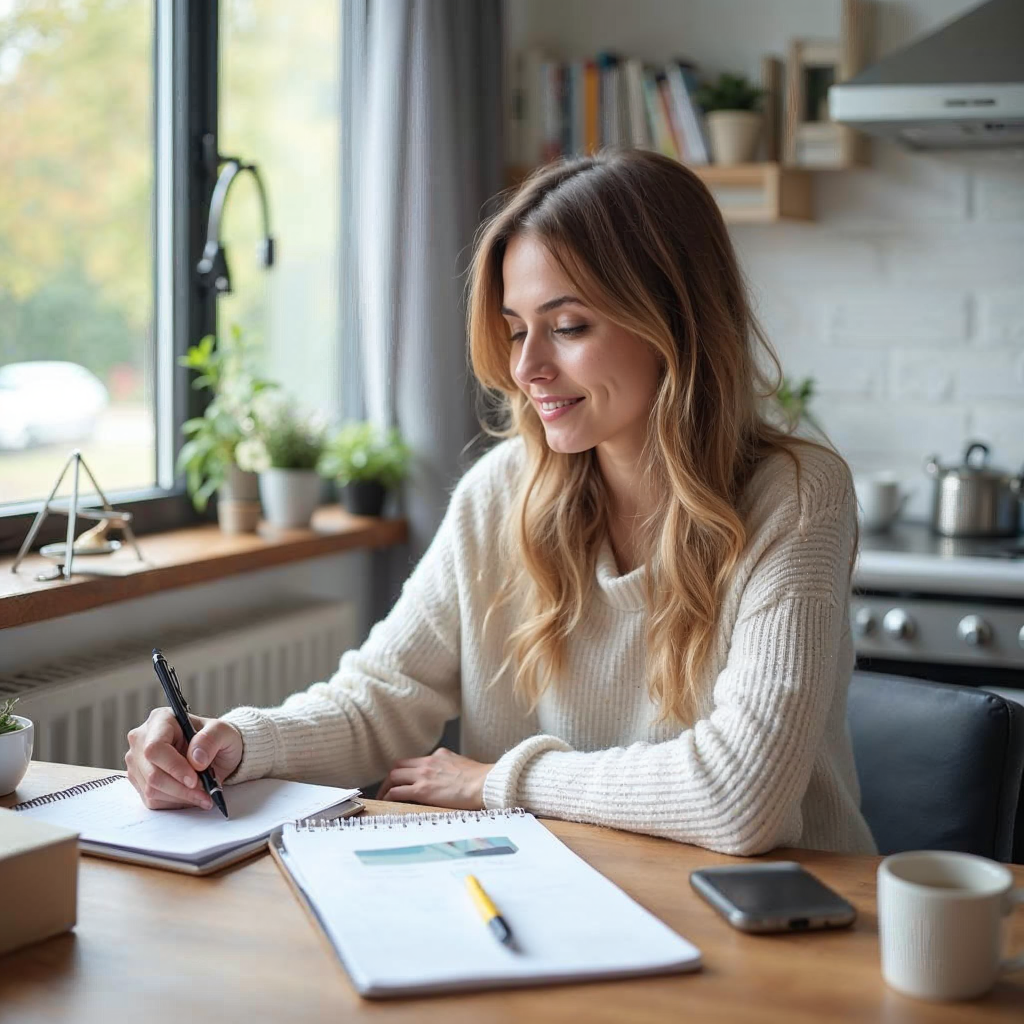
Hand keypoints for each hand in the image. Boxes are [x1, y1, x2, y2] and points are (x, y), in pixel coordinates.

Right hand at [125, 707, 242, 809]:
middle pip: (152, 773)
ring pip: (151, 790)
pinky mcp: (139, 780)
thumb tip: (196, 760)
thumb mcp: (223, 732)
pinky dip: (174, 802)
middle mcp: (142, 739)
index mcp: (160, 720)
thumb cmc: (216, 738)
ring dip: (180, 797)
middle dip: (181, 788)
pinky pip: (152, 799)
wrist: (213, 752)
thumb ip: (211, 740)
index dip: (174, 767)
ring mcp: (137, 761)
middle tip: (205, 793)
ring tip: (203, 795)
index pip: (155, 748)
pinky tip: (190, 795)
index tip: (194, 780)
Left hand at [377, 748, 492, 810]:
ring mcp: (423, 776)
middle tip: (388, 787)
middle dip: (392, 777)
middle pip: (399, 766)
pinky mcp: (422, 790)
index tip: (404, 779)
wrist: (484, 784)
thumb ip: (451, 768)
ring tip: (383, 797)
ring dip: (386, 787)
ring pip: (394, 777)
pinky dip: (389, 796)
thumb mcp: (463, 765)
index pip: (415, 761)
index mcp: (439, 755)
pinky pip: (397, 792)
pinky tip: (387, 802)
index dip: (406, 770)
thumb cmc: (480, 779)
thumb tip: (449, 777)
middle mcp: (428, 762)